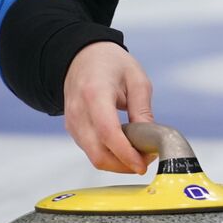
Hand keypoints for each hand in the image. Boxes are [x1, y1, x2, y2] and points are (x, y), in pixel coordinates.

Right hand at [62, 41, 155, 172]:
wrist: (83, 56)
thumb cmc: (110, 63)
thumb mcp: (136, 79)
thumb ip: (142, 110)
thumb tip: (150, 139)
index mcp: (95, 94)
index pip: (107, 132)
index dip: (126, 153)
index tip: (143, 164)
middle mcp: (78, 111)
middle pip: (98, 154)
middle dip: (124, 165)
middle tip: (146, 160)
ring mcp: (72, 122)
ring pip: (94, 157)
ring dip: (118, 163)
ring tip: (139, 153)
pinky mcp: (72, 129)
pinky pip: (90, 151)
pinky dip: (109, 155)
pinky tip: (124, 147)